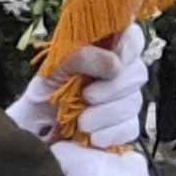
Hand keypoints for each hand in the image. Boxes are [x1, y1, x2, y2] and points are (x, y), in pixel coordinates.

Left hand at [5, 23, 148, 148]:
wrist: (38, 129)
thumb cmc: (46, 92)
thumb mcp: (55, 68)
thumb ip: (81, 56)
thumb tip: (114, 64)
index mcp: (106, 50)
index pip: (133, 37)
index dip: (130, 46)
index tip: (117, 59)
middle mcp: (121, 73)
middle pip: (138, 73)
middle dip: (113, 88)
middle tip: (88, 96)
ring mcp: (126, 100)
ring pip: (134, 102)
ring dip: (107, 113)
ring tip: (81, 122)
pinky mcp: (125, 126)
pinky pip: (130, 127)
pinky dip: (110, 133)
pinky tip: (92, 137)